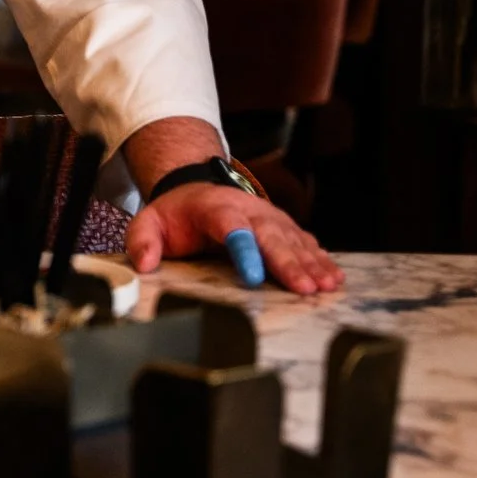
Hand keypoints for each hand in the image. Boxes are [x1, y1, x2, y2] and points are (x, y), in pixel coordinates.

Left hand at [126, 183, 342, 294]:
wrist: (197, 189)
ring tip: (327, 286)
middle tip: (306, 288)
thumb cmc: (176, 213)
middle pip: (271, 236)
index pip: (231, 227)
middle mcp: (249, 210)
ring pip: (293, 240)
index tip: (253, 276)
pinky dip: (321, 259)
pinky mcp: (283, 227)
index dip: (244, 250)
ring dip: (312, 264)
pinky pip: (305, 242)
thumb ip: (142, 240)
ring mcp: (269, 217)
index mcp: (215, 208)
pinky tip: (334, 276)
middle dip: (289, 263)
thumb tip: (144, 264)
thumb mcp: (150, 221)